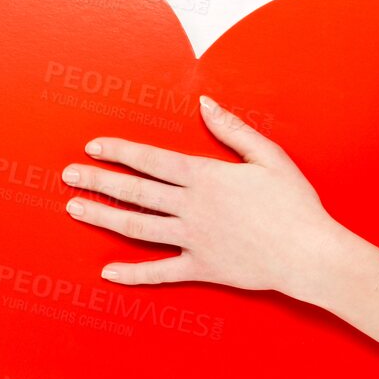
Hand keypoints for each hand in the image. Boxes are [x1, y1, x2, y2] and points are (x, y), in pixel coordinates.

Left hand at [61, 94, 338, 293]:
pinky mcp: (201, 268)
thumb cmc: (295, 203)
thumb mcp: (268, 156)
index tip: (92, 147)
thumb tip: (205, 105)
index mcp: (205, 177)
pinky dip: (132, 274)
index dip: (119, 152)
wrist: (310, 253)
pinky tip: (107, 273)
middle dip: (98, 181)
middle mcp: (192, 207)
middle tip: (68, 176)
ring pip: (137, 228)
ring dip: (103, 218)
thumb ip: (233, 129)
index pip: (151, 161)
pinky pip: (160, 272)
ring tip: (74, 209)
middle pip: (135, 192)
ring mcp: (193, 239)